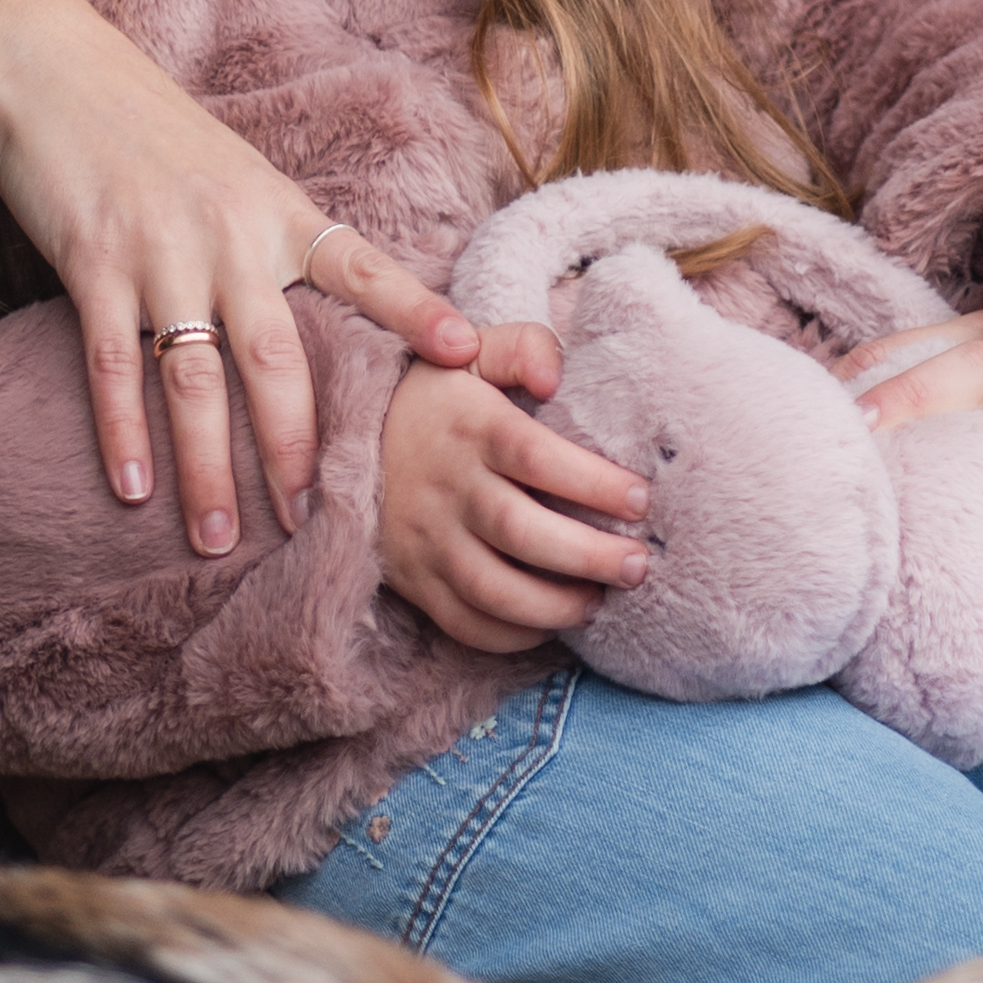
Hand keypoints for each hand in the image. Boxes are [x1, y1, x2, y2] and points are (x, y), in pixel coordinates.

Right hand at [0, 0, 478, 555]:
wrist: (49, 69)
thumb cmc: (150, 130)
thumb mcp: (235, 171)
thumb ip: (278, 238)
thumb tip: (333, 310)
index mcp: (277, 209)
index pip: (363, 268)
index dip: (418, 311)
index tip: (472, 356)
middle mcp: (229, 234)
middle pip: (277, 359)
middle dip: (297, 449)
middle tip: (314, 523)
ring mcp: (160, 250)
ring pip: (195, 380)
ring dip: (207, 467)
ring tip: (216, 537)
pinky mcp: (92, 263)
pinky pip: (116, 364)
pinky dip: (124, 432)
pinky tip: (134, 488)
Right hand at [378, 327, 656, 652]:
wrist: (343, 434)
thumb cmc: (435, 396)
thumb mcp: (470, 351)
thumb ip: (523, 348)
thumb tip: (554, 378)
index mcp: (468, 426)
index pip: (535, 457)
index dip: (592, 482)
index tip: (639, 499)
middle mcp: (445, 486)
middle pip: (520, 532)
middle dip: (587, 555)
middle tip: (637, 565)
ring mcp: (425, 539)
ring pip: (492, 589)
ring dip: (554, 605)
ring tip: (600, 600)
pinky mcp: (413, 580)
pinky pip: (464, 623)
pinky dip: (512, 634)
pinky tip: (552, 623)